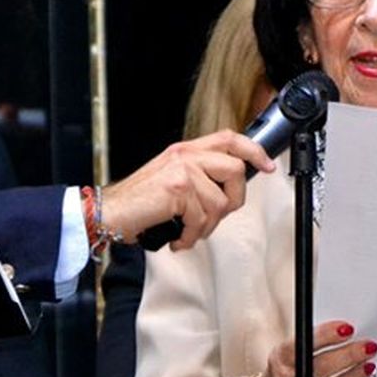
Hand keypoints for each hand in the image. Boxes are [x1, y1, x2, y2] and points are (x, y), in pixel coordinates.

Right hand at [101, 130, 274, 247]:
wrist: (110, 212)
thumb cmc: (140, 203)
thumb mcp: (172, 181)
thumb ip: (199, 177)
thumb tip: (229, 190)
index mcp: (186, 150)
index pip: (229, 139)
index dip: (253, 150)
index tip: (267, 166)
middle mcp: (185, 155)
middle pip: (235, 169)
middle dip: (233, 200)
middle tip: (217, 216)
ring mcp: (183, 170)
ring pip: (220, 201)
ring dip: (207, 226)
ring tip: (190, 231)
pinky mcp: (178, 188)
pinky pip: (202, 218)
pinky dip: (192, 236)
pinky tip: (179, 238)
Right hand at [256, 319, 376, 376]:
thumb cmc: (287, 373)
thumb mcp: (290, 352)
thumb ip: (312, 342)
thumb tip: (347, 332)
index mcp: (281, 360)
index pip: (304, 344)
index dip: (327, 335)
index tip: (348, 328)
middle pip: (323, 367)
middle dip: (349, 355)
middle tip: (368, 345)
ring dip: (356, 375)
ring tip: (368, 363)